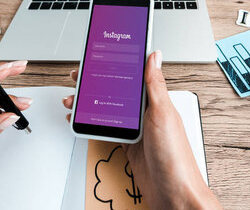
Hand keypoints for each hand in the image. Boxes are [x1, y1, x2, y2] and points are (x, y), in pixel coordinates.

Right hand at [63, 51, 220, 208]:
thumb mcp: (163, 114)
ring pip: (109, 109)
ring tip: (74, 100)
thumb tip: (154, 56)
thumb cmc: (175, 157)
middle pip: (117, 91)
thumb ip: (155, 85)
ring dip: (90, 103)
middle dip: (96, 83)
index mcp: (156, 101)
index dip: (116, 64)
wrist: (173, 194)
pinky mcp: (129, 145)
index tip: (99, 56)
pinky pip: (108, 129)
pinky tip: (84, 119)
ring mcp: (137, 130)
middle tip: (79, 76)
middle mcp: (147, 113)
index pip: (134, 75)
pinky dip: (93, 124)